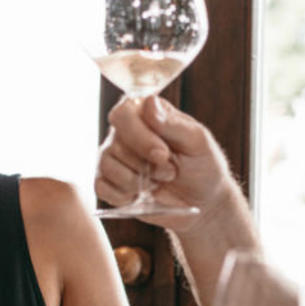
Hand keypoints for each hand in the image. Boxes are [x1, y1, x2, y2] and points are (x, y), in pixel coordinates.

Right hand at [95, 97, 234, 230]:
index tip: (163, 154)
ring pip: (106, 165)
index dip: (139, 136)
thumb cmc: (202, 165)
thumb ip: (173, 124)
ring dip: (136, 181)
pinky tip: (141, 195)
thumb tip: (149, 103)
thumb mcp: (197, 142)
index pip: (123, 113)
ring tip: (159, 183)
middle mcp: (124, 132)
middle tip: (170, 172)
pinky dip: (123, 196)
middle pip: (114, 142)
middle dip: (144, 164)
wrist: (203, 201)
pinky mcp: (108, 183)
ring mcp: (113, 157)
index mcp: (145, 113)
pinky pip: (101, 187)